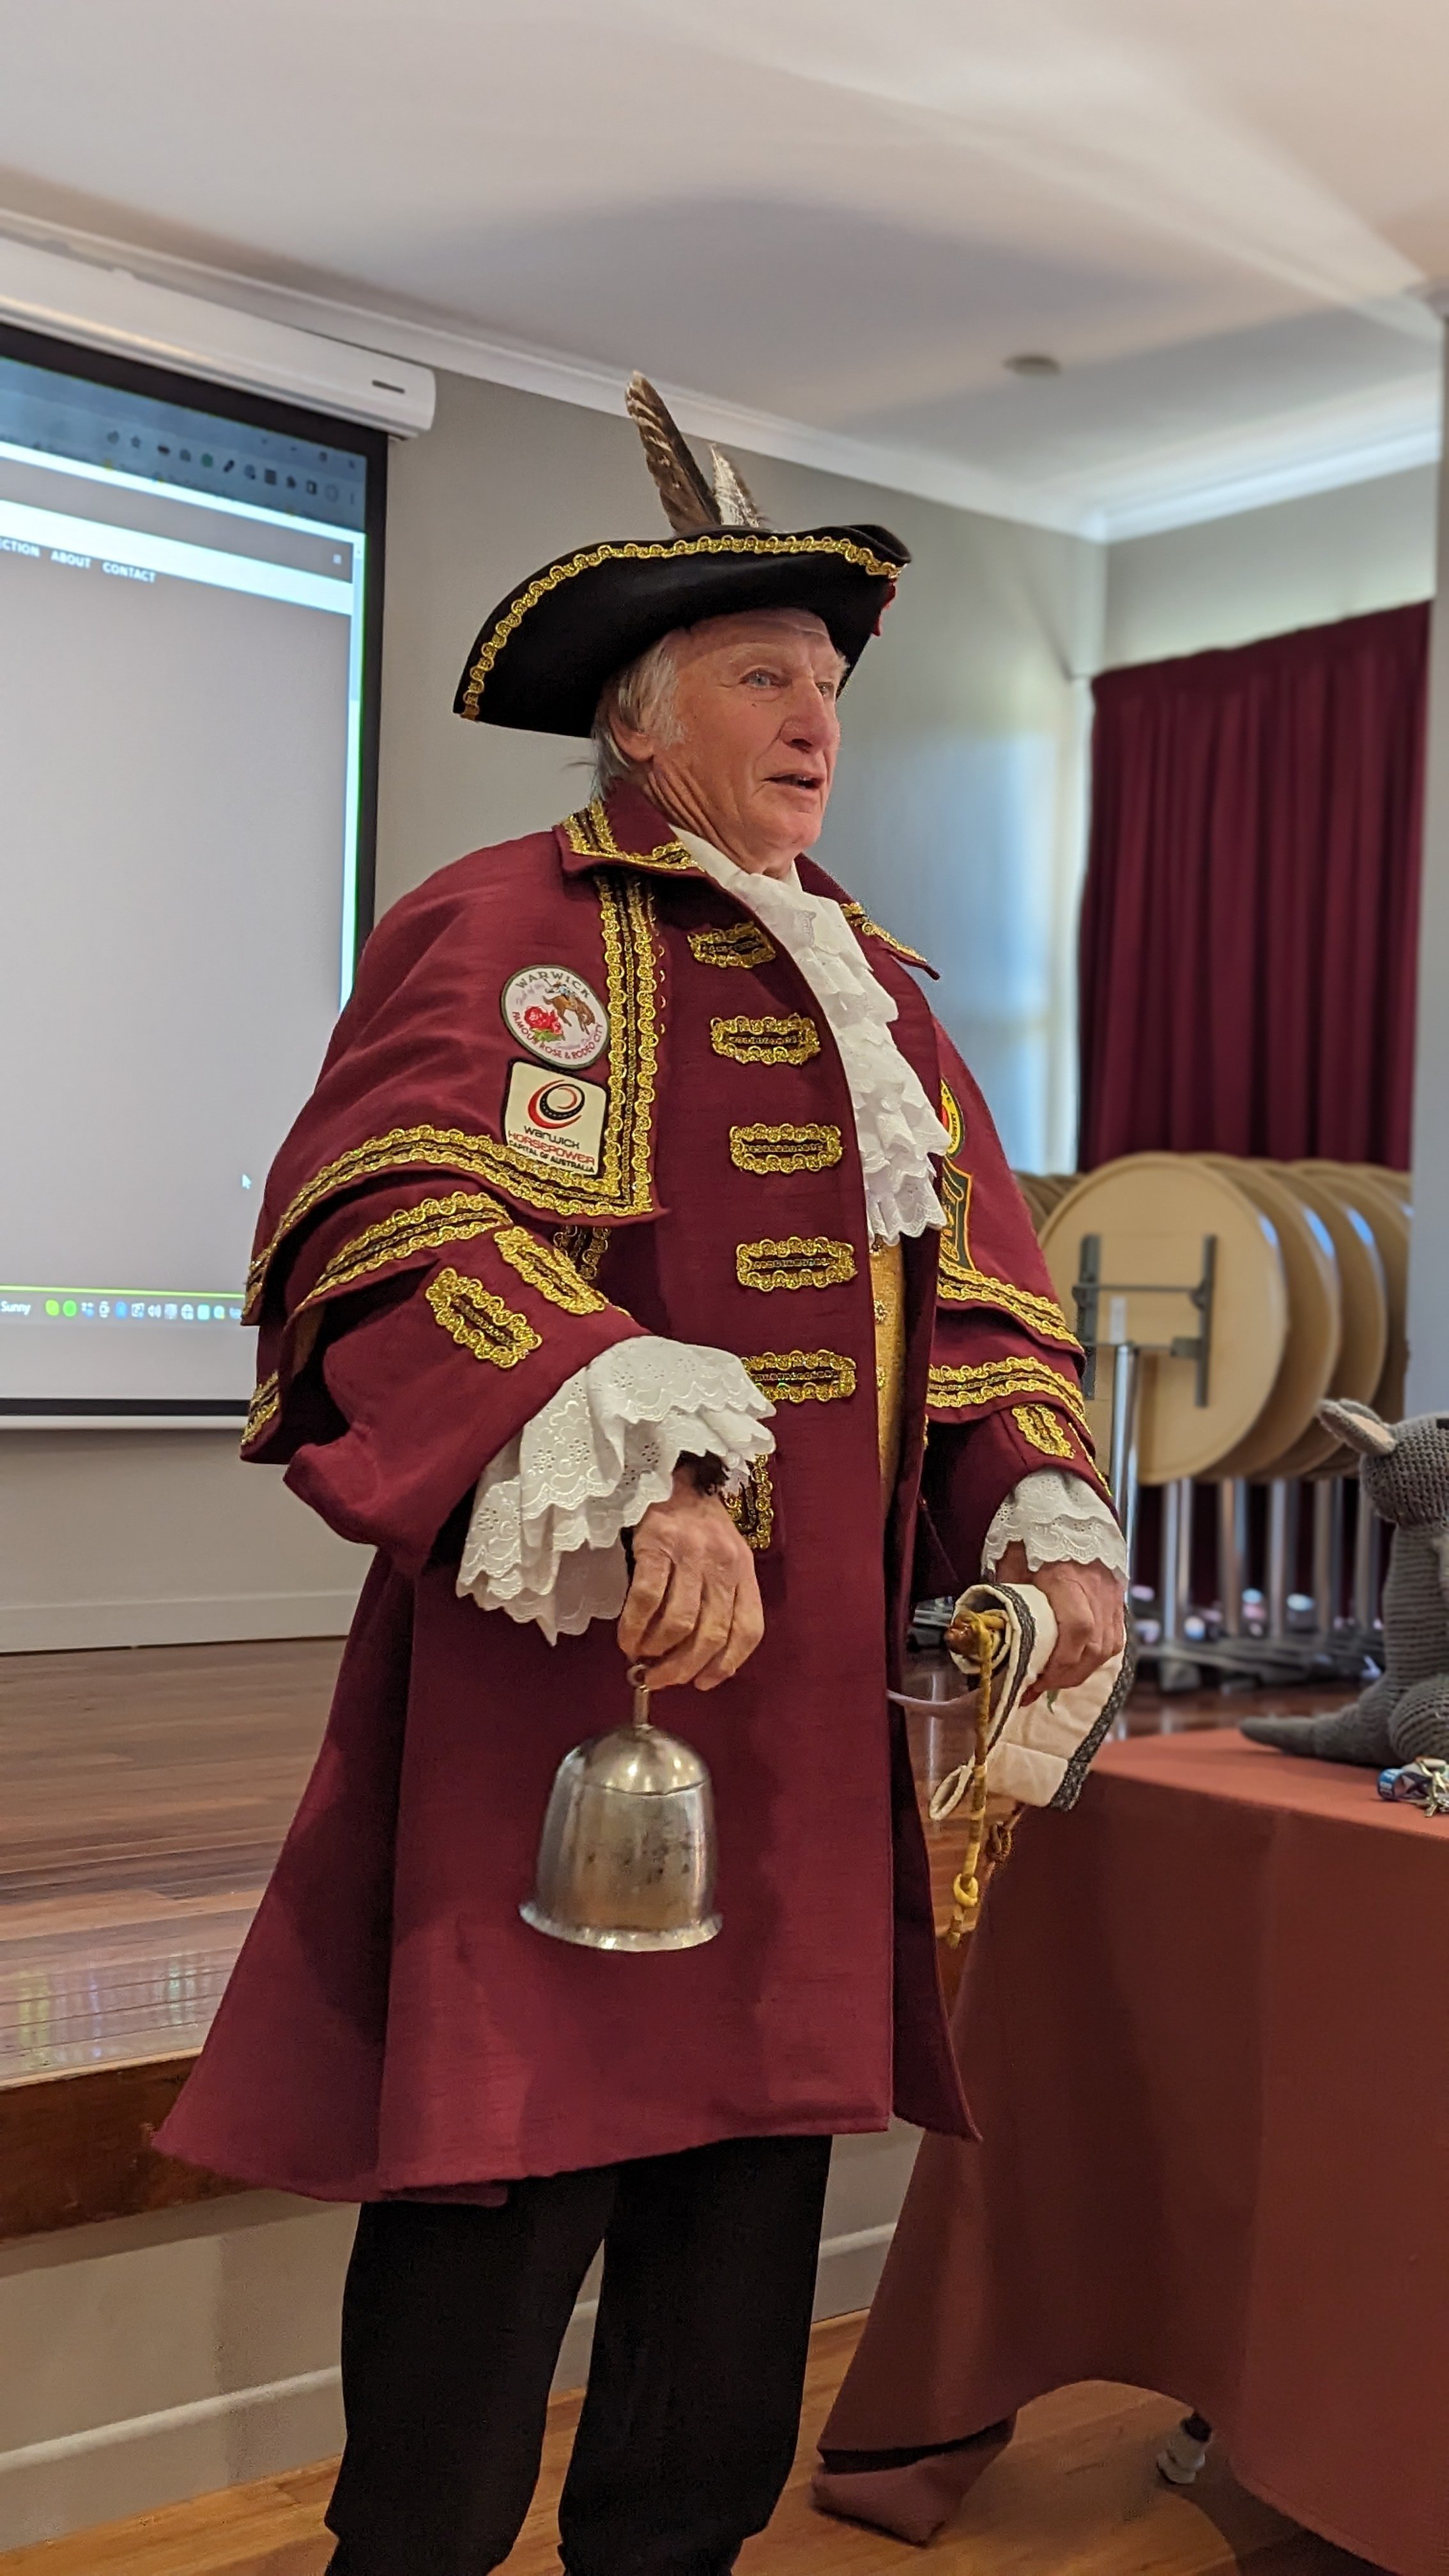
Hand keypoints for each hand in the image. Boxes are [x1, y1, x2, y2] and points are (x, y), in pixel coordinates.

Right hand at [617, 1465, 764, 1690]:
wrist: (671, 1471)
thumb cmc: (695, 1523)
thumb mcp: (722, 1557)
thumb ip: (720, 1599)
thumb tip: (699, 1659)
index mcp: (744, 1570)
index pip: (748, 1629)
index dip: (727, 1665)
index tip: (703, 1683)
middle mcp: (723, 1563)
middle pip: (711, 1635)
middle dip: (683, 1668)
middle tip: (659, 1679)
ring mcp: (690, 1553)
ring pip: (679, 1623)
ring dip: (656, 1651)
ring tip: (640, 1659)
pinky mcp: (656, 1543)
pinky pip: (646, 1598)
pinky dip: (634, 1627)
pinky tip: (626, 1638)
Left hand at [992, 1543, 1125, 1701]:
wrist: (1062, 1505)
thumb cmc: (1031, 1532)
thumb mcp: (1009, 1561)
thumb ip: (1005, 1598)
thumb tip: (990, 1635)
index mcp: (1067, 1577)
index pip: (1078, 1629)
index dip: (1060, 1662)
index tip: (1035, 1679)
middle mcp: (1097, 1588)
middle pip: (1096, 1647)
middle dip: (1066, 1675)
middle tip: (1038, 1687)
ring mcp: (1112, 1594)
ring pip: (1109, 1647)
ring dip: (1081, 1670)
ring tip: (1054, 1679)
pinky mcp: (1117, 1598)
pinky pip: (1115, 1638)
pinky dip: (1095, 1657)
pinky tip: (1074, 1663)